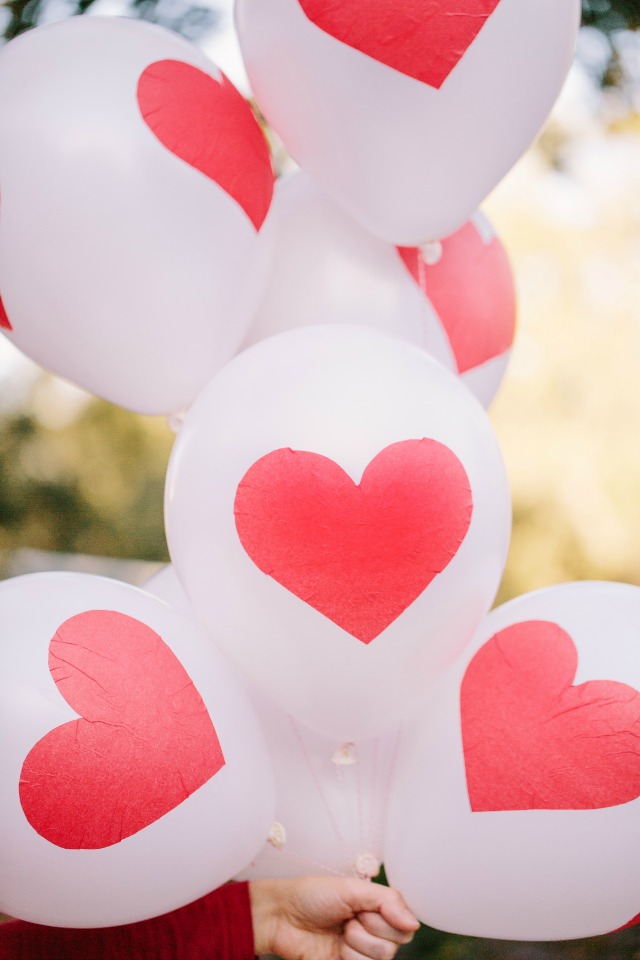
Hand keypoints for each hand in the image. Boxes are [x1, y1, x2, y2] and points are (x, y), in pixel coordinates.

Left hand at [249, 876, 418, 959]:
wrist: (280, 916)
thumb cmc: (313, 895)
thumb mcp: (351, 889)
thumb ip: (386, 901)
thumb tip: (415, 924)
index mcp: (376, 909)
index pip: (405, 924)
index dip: (387, 918)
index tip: (364, 908)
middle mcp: (373, 933)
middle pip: (394, 945)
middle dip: (368, 930)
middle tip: (346, 919)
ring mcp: (360, 953)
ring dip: (355, 945)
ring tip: (338, 933)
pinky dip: (349, 959)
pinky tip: (335, 950)